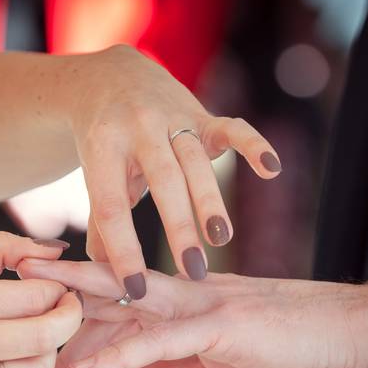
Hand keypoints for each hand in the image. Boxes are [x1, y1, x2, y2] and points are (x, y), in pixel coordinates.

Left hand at [17, 259, 367, 367]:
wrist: (348, 334)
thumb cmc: (283, 345)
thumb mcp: (207, 365)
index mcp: (174, 302)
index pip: (106, 305)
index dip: (61, 311)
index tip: (17, 321)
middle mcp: (179, 295)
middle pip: (101, 293)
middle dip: (51, 292)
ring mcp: (199, 305)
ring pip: (123, 303)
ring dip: (71, 308)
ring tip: (24, 308)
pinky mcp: (223, 326)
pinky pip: (163, 341)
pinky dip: (123, 353)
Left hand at [65, 45, 280, 296]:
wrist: (111, 77)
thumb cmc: (105, 143)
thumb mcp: (96, 177)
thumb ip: (101, 225)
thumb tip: (101, 279)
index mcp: (102, 149)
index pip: (112, 207)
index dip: (123, 251)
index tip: (135, 290)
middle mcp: (138, 129)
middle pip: (161, 182)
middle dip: (177, 227)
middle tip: (192, 270)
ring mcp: (172, 117)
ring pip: (194, 161)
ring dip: (210, 201)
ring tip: (221, 240)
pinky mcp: (201, 113)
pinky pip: (231, 127)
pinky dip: (252, 145)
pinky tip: (271, 169)